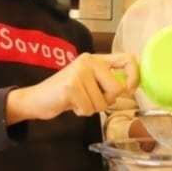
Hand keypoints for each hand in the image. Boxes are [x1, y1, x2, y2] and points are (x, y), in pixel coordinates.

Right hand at [9, 53, 138, 120]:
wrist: (37, 99)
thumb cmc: (67, 94)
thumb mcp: (90, 82)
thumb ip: (108, 81)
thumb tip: (130, 87)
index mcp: (96, 59)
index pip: (127, 59)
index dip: (134, 76)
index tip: (129, 90)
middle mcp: (89, 61)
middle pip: (116, 89)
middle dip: (106, 101)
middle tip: (90, 99)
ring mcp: (79, 72)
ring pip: (102, 102)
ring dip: (91, 108)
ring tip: (78, 100)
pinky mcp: (71, 86)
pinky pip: (88, 108)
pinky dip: (81, 112)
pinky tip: (71, 104)